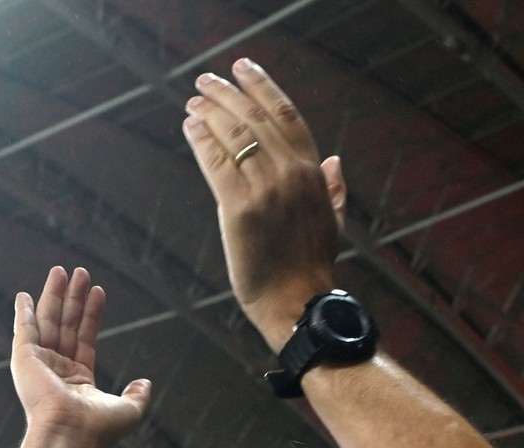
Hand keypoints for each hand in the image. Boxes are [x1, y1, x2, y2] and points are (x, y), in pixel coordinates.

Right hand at [11, 266, 149, 444]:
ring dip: (54, 296)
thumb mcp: (129, 410)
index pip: (85, 337)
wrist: (73, 435)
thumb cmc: (99, 429)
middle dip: (73, 298)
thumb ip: (137, 394)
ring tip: (61, 270)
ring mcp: (39, 365)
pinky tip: (24, 296)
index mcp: (78, 380)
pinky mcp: (24, 361)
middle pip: (66, 324)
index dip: (92, 314)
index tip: (99, 291)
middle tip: (80, 272)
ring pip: (48, 322)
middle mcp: (56, 370)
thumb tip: (145, 383)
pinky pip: (24, 331)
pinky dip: (23, 313)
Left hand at [181, 59, 345, 347]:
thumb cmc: (311, 267)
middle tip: (205, 81)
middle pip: (254, 118)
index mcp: (313, 174)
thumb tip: (333, 160)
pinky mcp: (239, 209)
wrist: (297, 304)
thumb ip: (333, 189)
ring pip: (233, 135)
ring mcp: (265, 190)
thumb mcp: (333, 222)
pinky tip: (190, 126)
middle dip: (227, 93)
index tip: (243, 68)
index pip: (286, 115)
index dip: (262, 86)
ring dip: (210, 111)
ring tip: (194, 100)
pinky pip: (216, 162)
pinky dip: (200, 139)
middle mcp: (291, 174)